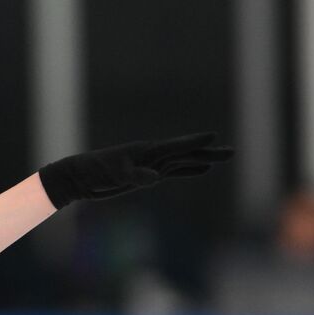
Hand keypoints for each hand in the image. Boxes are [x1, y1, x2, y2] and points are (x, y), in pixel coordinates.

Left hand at [38, 132, 234, 208]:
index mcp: (146, 151)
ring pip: (183, 162)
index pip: (176, 146)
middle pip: (186, 153)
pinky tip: (201, 169)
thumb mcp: (115, 173)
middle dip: (208, 152)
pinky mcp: (147, 175)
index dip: (194, 142)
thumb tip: (157, 178)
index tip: (213, 136)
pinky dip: (188, 170)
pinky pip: (173, 172)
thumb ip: (137, 175)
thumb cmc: (95, 171)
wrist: (80, 177)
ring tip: (223, 157)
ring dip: (203, 160)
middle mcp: (153, 156)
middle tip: (232, 152)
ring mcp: (152, 165)